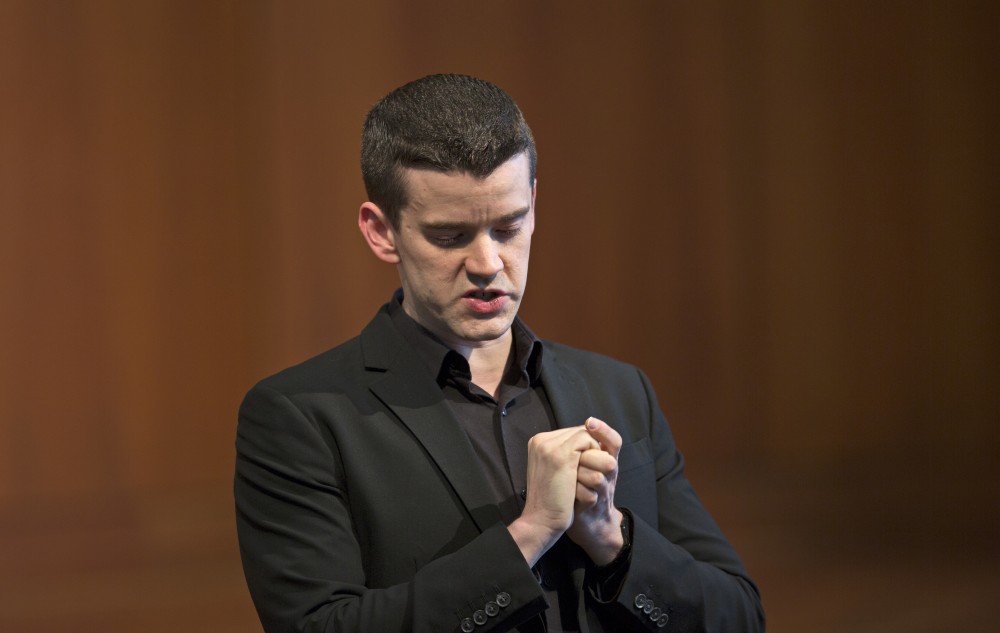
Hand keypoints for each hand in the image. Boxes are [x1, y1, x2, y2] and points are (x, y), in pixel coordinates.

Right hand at [508, 426, 599, 565]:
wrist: (542, 520)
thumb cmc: (552, 500)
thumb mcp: (555, 471)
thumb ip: (565, 453)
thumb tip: (586, 438)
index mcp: (538, 443)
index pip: (571, 434)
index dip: (584, 448)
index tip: (584, 467)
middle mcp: (541, 440)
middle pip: (579, 431)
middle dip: (590, 448)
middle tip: (589, 470)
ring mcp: (549, 445)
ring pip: (585, 434)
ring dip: (594, 453)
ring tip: (590, 473)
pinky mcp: (561, 454)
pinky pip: (588, 441)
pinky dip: (595, 455)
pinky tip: (590, 473)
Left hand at [567, 417, 623, 564]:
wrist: (581, 518)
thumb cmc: (576, 484)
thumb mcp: (579, 461)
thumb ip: (581, 445)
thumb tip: (578, 428)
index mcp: (606, 458)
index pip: (614, 440)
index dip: (604, 431)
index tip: (590, 422)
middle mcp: (610, 473)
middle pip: (606, 459)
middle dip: (584, 460)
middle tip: (572, 464)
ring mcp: (605, 491)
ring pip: (597, 477)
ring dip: (577, 477)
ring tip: (569, 480)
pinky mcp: (596, 506)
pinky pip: (589, 495)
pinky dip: (575, 493)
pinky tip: (569, 494)